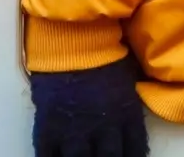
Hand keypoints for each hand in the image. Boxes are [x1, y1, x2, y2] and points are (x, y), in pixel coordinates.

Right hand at [31, 58, 149, 156]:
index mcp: (126, 116)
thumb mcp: (126, 78)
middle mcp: (104, 129)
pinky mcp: (49, 128)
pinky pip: (48, 155)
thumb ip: (127, 105)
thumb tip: (129, 118)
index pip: (135, 150)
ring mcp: (75, 131)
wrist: (73, 39)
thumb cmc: (103, 51)